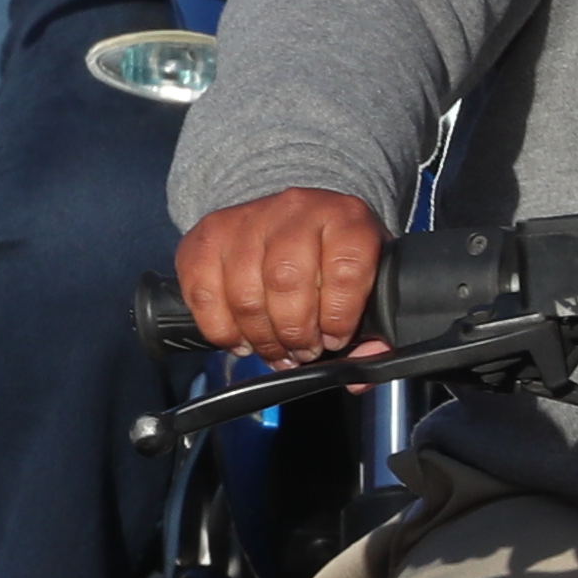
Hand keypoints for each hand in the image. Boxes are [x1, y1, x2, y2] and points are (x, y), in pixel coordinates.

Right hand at [177, 186, 388, 363]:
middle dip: (294, 332)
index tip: (335, 339)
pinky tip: (241, 339)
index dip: (339, 315)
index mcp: (344, 217)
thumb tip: (361, 368)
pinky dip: (220, 329)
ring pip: (244, 293)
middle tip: (302, 352)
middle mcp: (293, 209)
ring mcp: (244, 219)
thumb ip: (374, 324)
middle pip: (286, 281)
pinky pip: (203, 293)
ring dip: (260, 337)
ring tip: (275, 352)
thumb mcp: (369, 277)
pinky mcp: (206, 235)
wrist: (293, 217)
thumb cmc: (333, 256)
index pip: (344, 269)